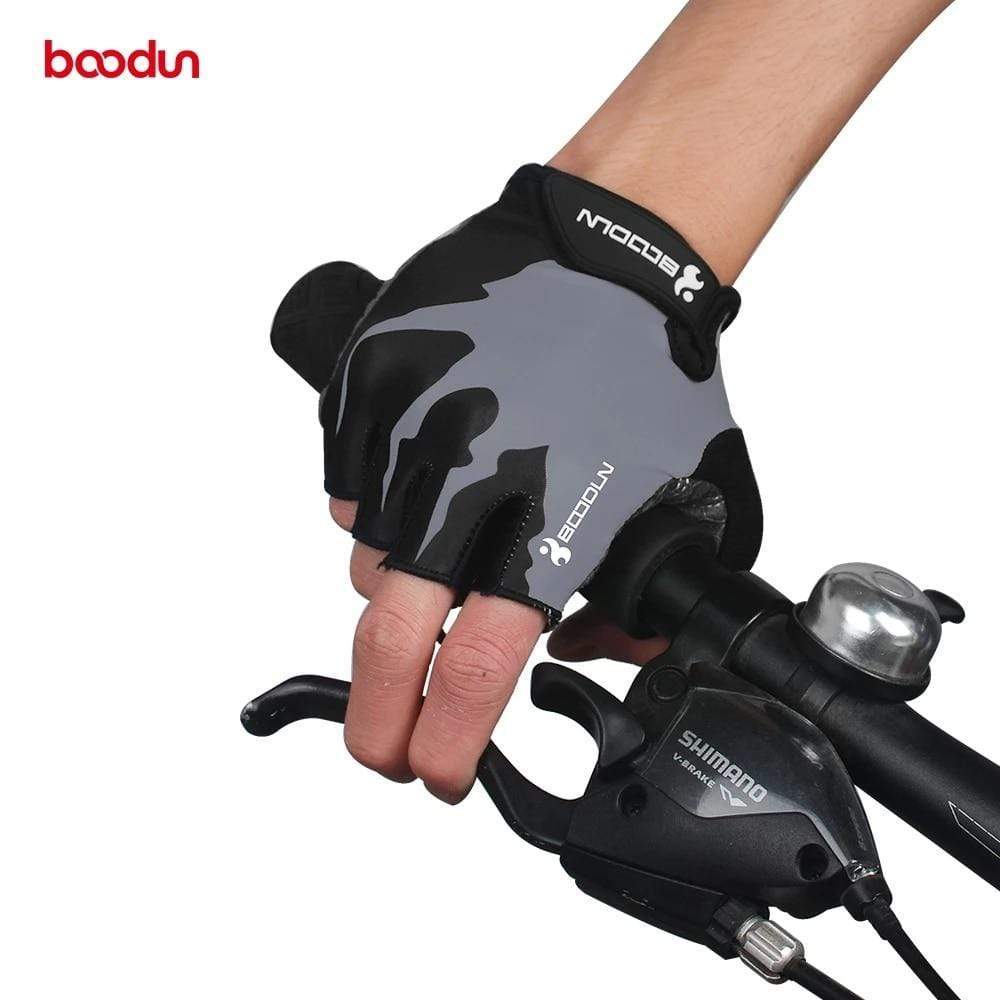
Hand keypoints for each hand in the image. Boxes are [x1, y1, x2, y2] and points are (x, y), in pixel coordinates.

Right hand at [271, 165, 759, 801]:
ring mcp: (408, 423)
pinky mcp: (368, 378)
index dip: (448, 737)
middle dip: (378, 714)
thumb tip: (585, 652)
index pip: (480, 663)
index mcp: (554, 514)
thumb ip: (652, 598)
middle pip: (393, 632)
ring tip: (438, 559)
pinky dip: (373, 508)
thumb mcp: (696, 492)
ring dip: (392, 589)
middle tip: (378, 750)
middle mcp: (469, 476)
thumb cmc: (649, 370)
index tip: (434, 770)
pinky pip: (345, 482)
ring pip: (366, 556)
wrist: (604, 248)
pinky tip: (416, 490)